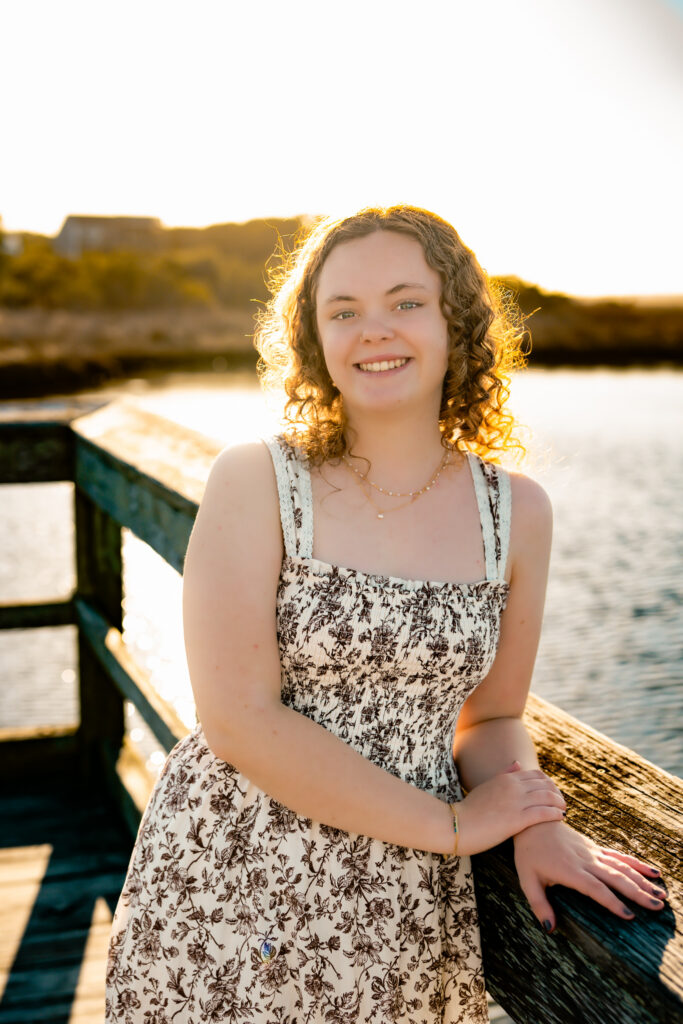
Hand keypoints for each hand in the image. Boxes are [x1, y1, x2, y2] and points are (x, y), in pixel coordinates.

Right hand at [456, 761, 565, 855]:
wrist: (458, 825)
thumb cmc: (470, 809)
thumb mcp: (487, 786)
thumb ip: (504, 774)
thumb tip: (517, 763)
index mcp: (506, 778)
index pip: (536, 775)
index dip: (549, 783)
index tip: (553, 793)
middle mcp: (513, 786)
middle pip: (545, 785)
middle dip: (557, 793)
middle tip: (561, 802)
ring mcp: (516, 802)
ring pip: (548, 797)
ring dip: (559, 803)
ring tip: (563, 810)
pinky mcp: (518, 819)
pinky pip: (544, 813)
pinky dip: (555, 814)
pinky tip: (560, 818)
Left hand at [513, 820, 667, 932]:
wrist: (533, 821)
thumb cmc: (529, 852)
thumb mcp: (527, 879)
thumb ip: (539, 905)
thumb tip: (550, 929)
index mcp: (571, 871)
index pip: (596, 889)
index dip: (612, 902)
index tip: (629, 915)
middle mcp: (585, 861)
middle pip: (616, 878)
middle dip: (638, 892)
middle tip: (658, 906)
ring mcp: (592, 853)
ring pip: (622, 867)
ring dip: (642, 880)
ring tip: (662, 894)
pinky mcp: (594, 848)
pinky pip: (618, 856)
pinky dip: (636, 864)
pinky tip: (653, 871)